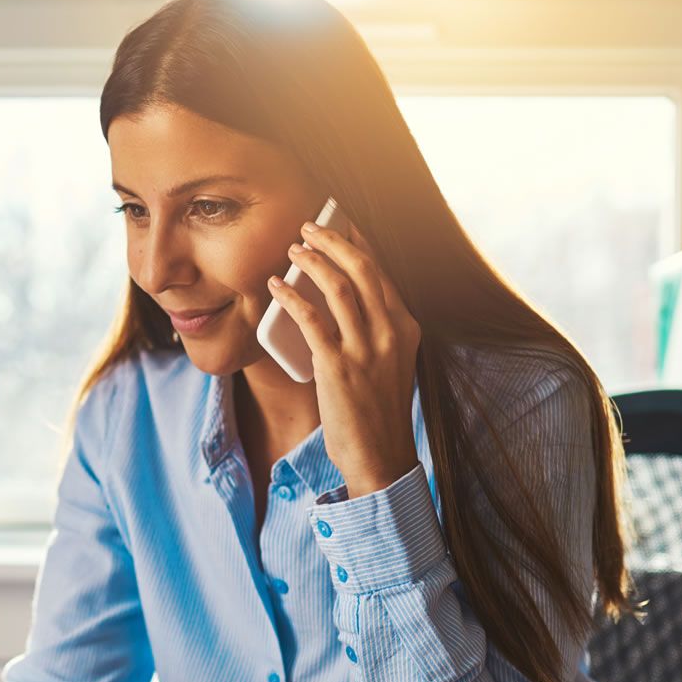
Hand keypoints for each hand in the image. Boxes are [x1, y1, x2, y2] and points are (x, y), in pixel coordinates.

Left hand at [268, 217, 422, 497]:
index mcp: (406, 328)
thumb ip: (375, 330)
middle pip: (363, 269)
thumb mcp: (390, 363)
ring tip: (292, 248)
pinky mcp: (339, 367)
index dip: (358, 242)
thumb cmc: (379, 412)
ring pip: (339, 287)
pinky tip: (276, 286)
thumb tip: (340, 296)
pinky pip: (311, 320)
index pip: (381, 272)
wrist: (381, 458)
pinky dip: (291, 297)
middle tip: (309, 225)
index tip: (339, 222)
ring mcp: (366, 350)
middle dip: (334, 240)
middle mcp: (391, 333)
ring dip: (312, 261)